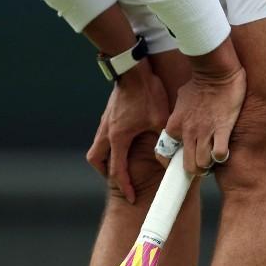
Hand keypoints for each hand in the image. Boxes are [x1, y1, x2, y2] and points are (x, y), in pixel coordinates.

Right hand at [86, 62, 170, 202]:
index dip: (125, 186)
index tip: (132, 197)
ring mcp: (105, 122)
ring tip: (120, 162)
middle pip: (96, 160)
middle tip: (120, 178)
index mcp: (119, 137)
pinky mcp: (108, 115)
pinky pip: (102, 136)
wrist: (132, 68)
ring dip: (105, 158)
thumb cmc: (146, 92)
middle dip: (106, 172)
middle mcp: (107, 132)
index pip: (118, 169)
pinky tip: (124, 141)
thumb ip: (164, 140)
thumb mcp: (160, 118)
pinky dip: (109, 144)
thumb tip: (168, 157)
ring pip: (96, 147)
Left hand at [157, 64, 245, 174]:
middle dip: (196, 169)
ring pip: (203, 163)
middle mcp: (187, 132)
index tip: (179, 163)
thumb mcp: (181, 100)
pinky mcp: (222, 129)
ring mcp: (205, 132)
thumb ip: (179, 114)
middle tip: (202, 163)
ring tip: (212, 158)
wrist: (215, 72)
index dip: (171, 163)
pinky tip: (223, 150)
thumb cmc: (198, 84)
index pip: (164, 153)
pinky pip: (220, 153)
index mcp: (175, 125)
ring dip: (209, 164)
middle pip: (188, 166)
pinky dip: (222, 156)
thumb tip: (181, 119)